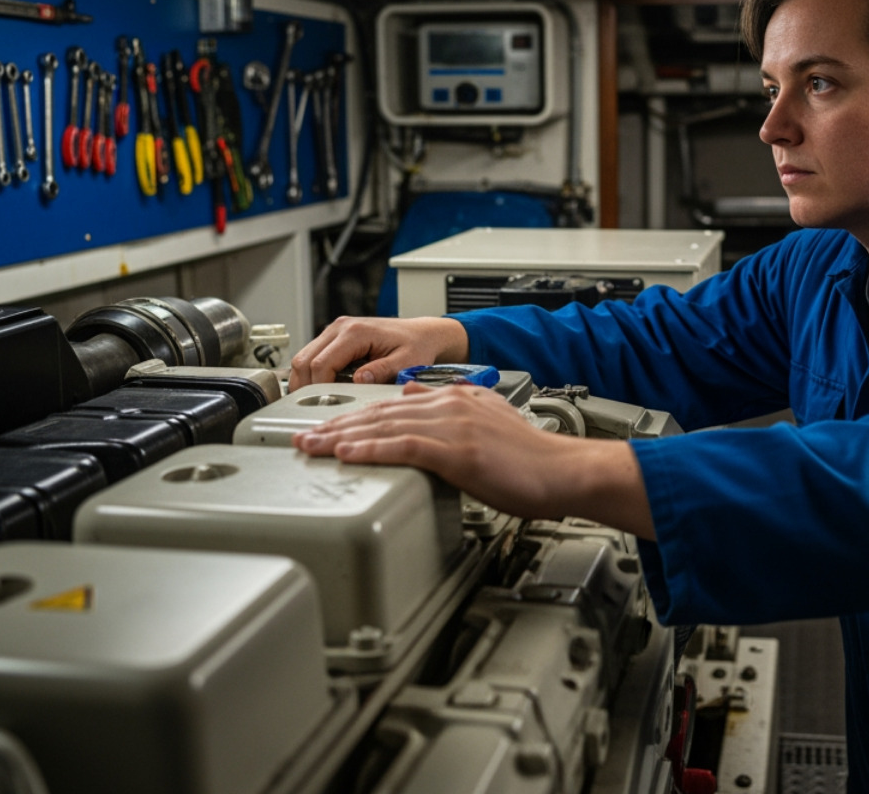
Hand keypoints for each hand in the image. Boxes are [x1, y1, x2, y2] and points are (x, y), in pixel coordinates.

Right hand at [289, 315, 468, 388]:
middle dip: (305, 386)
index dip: (318, 388)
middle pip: (304, 360)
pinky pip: (312, 356)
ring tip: (317, 400)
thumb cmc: (417, 346)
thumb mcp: (406, 362)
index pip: (321, 363)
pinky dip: (311, 374)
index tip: (324, 405)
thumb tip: (359, 381)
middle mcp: (341, 327)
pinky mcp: (334, 337)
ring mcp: (335, 330)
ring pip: (303, 357)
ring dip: (305, 380)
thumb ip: (383, 371)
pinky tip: (323, 388)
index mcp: (356, 332)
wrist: (422, 334)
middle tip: (314, 407)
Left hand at [293, 382, 654, 537]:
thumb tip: (420, 413)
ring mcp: (454, 425)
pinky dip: (372, 450)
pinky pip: (404, 447)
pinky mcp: (458, 449)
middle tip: (303, 438)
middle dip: (336, 426)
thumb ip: (455, 416)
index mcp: (457, 398)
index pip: (393, 407)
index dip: (355, 418)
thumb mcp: (489, 425)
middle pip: (380, 414)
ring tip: (312, 447)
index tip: (328, 429)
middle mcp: (451, 404)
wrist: (565, 470)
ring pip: (385, 428)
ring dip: (342, 438)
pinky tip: (348, 454)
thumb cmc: (533, 461)